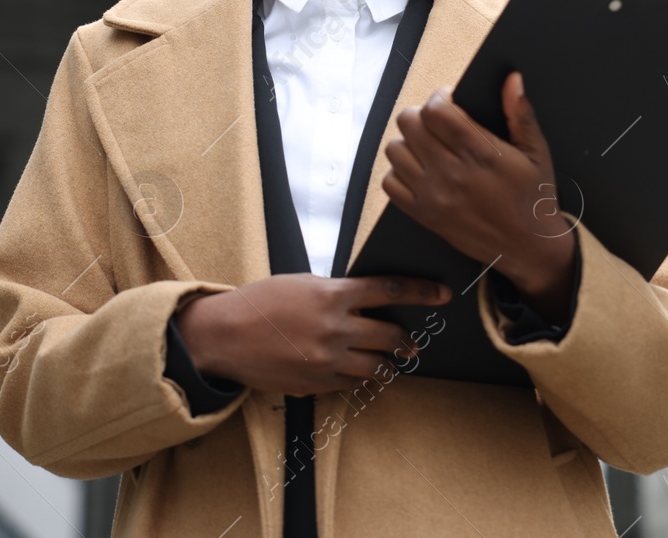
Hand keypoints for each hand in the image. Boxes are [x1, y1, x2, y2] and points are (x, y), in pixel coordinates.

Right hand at [173, 274, 449, 394]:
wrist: (225, 335)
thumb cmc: (260, 302)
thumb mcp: (301, 284)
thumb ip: (336, 293)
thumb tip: (364, 301)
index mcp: (332, 294)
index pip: (390, 289)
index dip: (422, 291)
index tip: (442, 293)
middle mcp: (335, 328)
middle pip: (390, 335)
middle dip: (407, 339)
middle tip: (413, 342)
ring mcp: (327, 360)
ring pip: (376, 366)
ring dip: (387, 363)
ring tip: (390, 361)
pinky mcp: (316, 383)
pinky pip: (351, 384)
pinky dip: (358, 377)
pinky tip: (354, 372)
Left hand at [381, 71, 576, 320]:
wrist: (528, 249)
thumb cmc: (534, 198)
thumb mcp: (537, 153)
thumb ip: (521, 114)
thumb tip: (512, 79)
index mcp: (481, 154)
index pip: (436, 111)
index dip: (439, 97)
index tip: (450, 100)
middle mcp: (452, 174)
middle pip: (409, 123)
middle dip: (421, 114)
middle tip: (437, 121)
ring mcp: (433, 196)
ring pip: (395, 149)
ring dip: (408, 141)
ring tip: (428, 145)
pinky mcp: (424, 215)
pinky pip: (390, 182)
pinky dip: (400, 171)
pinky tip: (421, 170)